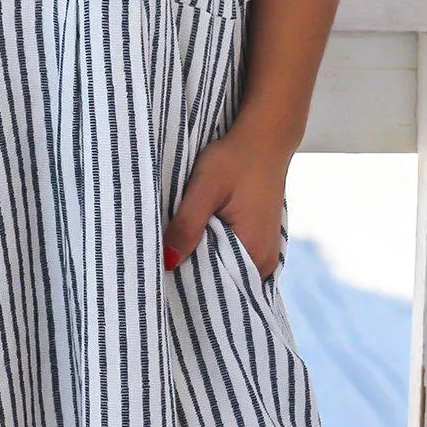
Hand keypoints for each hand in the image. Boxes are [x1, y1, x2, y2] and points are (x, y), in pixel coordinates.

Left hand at [163, 118, 289, 282]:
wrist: (264, 139)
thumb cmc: (235, 159)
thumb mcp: (204, 188)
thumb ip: (186, 226)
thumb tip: (167, 263)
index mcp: (255, 253)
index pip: (214, 288)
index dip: (186, 283)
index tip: (160, 274)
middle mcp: (265, 261)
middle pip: (220, 282)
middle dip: (192, 273)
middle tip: (162, 261)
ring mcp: (265, 252)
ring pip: (226, 271)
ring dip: (202, 261)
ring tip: (177, 249)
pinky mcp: (260, 241)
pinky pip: (233, 259)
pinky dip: (214, 252)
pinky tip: (197, 239)